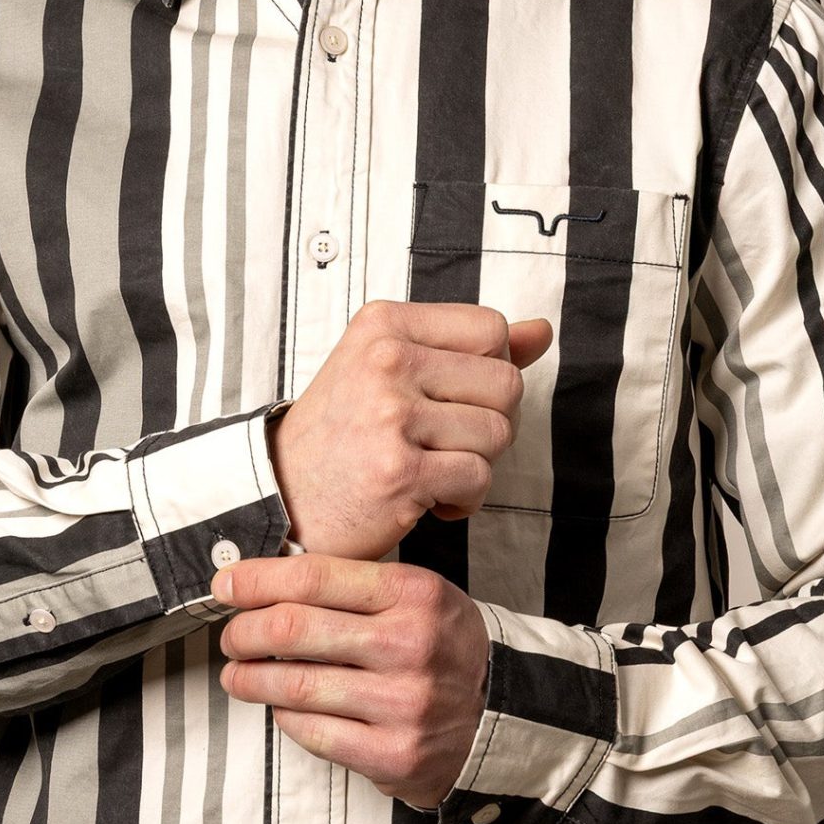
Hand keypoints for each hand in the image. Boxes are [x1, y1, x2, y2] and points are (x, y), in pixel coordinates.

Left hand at [212, 551, 490, 811]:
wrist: (503, 716)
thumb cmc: (445, 649)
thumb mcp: (418, 598)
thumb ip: (354, 588)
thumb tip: (264, 585)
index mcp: (415, 594)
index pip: (314, 576)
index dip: (256, 580)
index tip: (225, 585)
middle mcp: (411, 645)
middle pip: (293, 629)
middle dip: (243, 632)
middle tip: (230, 637)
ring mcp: (403, 704)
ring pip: (294, 685)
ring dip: (250, 678)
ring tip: (237, 675)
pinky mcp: (394, 755)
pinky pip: (313, 732)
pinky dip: (285, 716)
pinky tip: (280, 707)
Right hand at [266, 301, 551, 560]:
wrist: (281, 498)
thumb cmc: (343, 435)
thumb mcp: (392, 370)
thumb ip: (467, 348)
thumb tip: (542, 331)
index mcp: (385, 324)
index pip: (491, 330)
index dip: (488, 372)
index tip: (450, 400)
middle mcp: (386, 360)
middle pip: (506, 382)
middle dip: (489, 422)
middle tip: (444, 442)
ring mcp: (391, 415)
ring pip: (498, 433)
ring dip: (475, 463)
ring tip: (431, 469)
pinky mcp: (399, 471)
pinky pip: (479, 478)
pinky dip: (463, 499)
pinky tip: (426, 498)